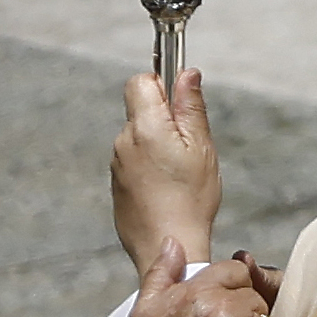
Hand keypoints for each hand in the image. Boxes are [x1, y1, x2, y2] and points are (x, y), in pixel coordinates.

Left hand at [112, 69, 218, 271]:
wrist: (166, 245)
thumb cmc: (190, 198)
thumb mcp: (200, 147)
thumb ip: (190, 106)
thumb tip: (186, 72)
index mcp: (145, 126)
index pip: (141, 81)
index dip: (161, 86)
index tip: (179, 107)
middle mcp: (124, 140)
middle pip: (140, 109)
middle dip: (163, 118)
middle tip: (186, 146)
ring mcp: (117, 163)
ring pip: (138, 137)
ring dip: (156, 144)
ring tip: (177, 173)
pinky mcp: (116, 184)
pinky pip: (133, 161)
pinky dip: (147, 166)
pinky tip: (165, 188)